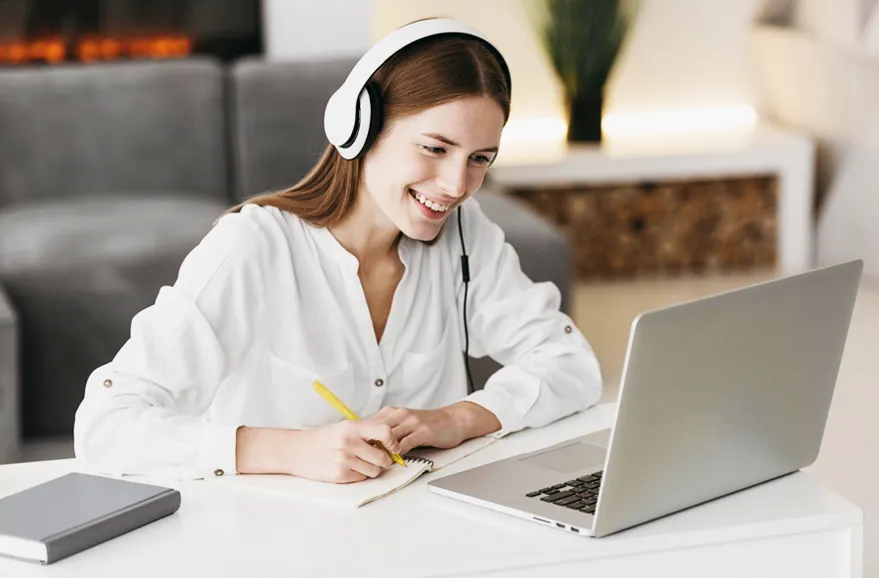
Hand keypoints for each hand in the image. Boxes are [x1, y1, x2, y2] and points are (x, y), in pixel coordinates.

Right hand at [235, 421, 401, 483]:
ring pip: (374, 471)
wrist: (297, 450)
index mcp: (352, 427)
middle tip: (378, 458)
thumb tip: (391, 441)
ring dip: (372, 469)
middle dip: (384, 460)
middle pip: (383, 458)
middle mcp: (349, 443)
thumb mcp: (343, 427)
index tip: (393, 447)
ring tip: (360, 462)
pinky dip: (359, 475)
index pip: (384, 432)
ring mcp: (344, 460)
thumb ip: (365, 432)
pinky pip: (362, 478)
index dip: (393, 442)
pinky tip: (349, 468)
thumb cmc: (322, 438)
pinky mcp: (339, 475)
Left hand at [366, 406, 465, 454]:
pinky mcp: (423, 431)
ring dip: (381, 451)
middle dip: (367, 445)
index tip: (355, 450)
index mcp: (393, 412)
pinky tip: (393, 462)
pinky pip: (405, 444)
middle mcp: (400, 414)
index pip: (369, 424)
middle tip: (360, 459)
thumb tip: (369, 444)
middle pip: (375, 430)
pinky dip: (397, 455)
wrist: (453, 420)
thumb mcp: (405, 423)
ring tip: (374, 464)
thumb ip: (389, 430)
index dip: (361, 438)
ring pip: (388, 437)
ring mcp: (412, 422)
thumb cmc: (428, 424)